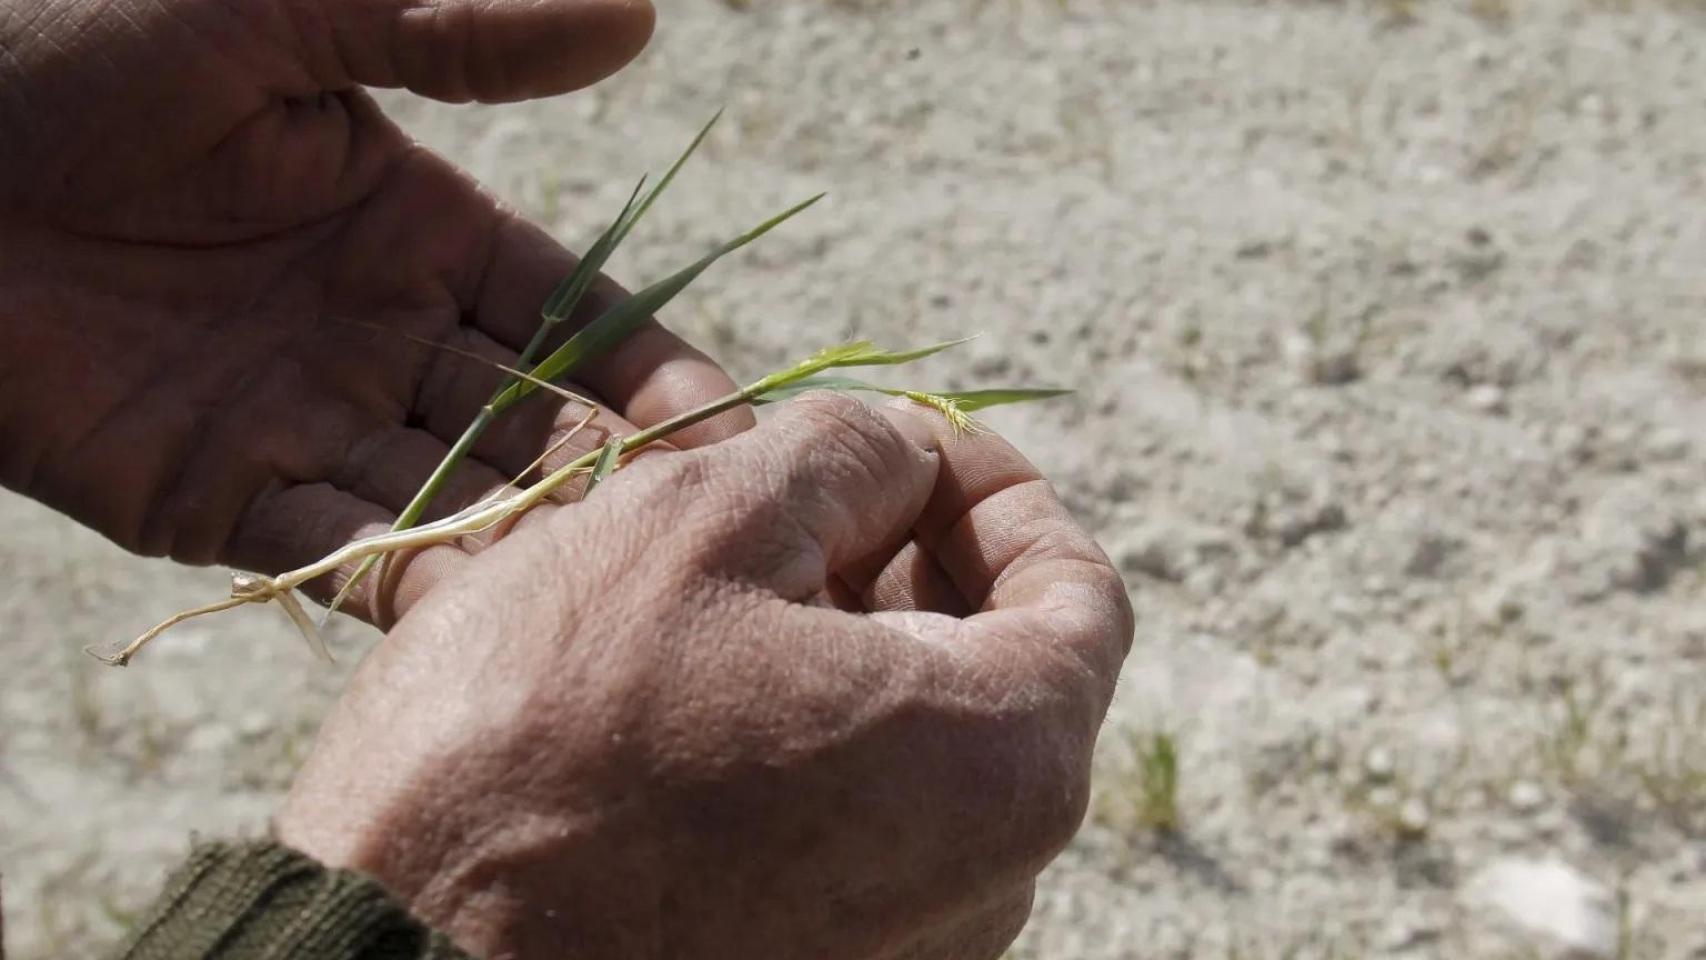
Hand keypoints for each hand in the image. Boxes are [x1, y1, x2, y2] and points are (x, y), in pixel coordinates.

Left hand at [0, 0, 750, 621]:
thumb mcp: (290, 10)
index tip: (735, 433)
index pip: (572, 315)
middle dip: (615, 478)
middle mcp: (380, 331)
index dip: (654, 372)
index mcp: (416, 226)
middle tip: (707, 543)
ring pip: (453, 498)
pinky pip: (334, 549)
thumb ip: (458, 31)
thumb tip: (635, 14)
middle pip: (532, 420)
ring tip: (619, 597)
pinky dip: (408, 585)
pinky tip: (487, 622)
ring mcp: (305, 419)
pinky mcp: (215, 495)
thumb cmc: (77, 39)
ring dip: (531, 546)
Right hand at [275, 393, 1133, 959]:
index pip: (1080, 593)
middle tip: (809, 491)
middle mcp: (988, 886)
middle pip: (999, 675)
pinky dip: (810, 738)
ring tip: (737, 576)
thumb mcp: (698, 521)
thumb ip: (846, 456)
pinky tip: (702, 688)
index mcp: (1001, 762)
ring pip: (916, 754)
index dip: (1002, 489)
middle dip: (917, 559)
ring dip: (851, 643)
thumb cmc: (542, 735)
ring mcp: (906, 954)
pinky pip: (854, 832)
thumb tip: (907, 457)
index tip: (920, 440)